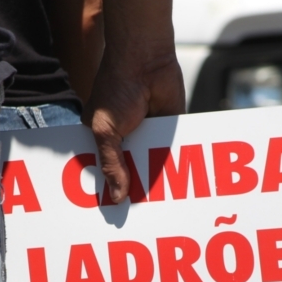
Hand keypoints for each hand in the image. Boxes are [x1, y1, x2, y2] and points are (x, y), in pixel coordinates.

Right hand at [82, 48, 184, 202]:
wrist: (145, 60)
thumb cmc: (116, 89)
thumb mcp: (106, 131)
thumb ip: (112, 164)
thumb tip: (116, 197)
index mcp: (103, 139)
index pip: (104, 171)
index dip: (106, 190)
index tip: (109, 216)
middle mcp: (126, 140)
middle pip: (131, 173)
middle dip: (134, 193)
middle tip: (137, 221)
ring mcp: (148, 135)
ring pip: (153, 166)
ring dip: (156, 183)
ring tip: (159, 212)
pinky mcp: (169, 130)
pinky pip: (172, 153)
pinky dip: (175, 166)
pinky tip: (178, 189)